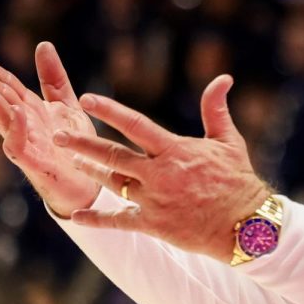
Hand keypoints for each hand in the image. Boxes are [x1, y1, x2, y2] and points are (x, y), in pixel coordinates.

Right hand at [0, 43, 100, 215]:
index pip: (5, 85)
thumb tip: (43, 44)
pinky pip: (21, 145)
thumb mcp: (66, 105)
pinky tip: (16, 112)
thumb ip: (54, 78)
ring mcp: (26, 143)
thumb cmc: (74, 146)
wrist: (87, 185)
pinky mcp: (35, 162)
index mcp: (29, 109)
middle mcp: (23, 125)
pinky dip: (18, 129)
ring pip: (3, 119)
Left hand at [51, 74, 268, 260]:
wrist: (245, 225)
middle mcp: (160, 174)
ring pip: (112, 184)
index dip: (109, 111)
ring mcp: (154, 201)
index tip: (87, 99)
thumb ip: (216, 108)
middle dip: (82, 144)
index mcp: (175, 150)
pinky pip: (119, 222)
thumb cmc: (237, 179)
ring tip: (71, 162)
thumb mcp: (228, 140)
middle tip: (58, 136)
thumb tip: (223, 78)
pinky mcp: (153, 225)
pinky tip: (77, 216)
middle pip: (112, 155)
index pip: (135, 124)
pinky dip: (97, 220)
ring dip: (90, 172)